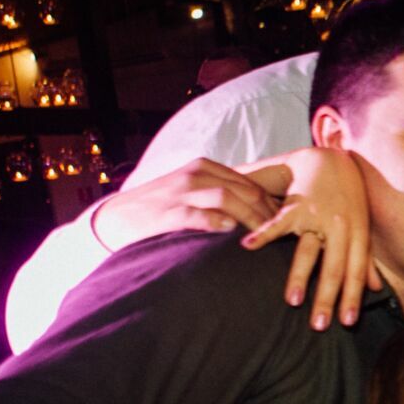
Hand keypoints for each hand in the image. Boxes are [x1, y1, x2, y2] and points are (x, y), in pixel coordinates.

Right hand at [89, 159, 278, 251]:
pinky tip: (228, 230)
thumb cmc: (160, 208)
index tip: (288, 223)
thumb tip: (257, 211)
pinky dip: (214, 220)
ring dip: (250, 216)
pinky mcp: (166, 211)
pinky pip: (195, 213)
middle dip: (268, 212)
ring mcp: (180, 192)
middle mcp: (195, 175)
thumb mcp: (191, 192)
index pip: (251, 183)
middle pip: (245, 189)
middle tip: (285, 234)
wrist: (115, 217)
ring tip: (265, 235)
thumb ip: (219, 195)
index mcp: (205, 168)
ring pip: (226, 197)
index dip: (273, 203)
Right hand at [240, 148, 378, 331]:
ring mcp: (318, 216)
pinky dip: (264, 234)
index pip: (355, 272)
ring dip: (300, 277)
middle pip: (333, 268)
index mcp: (357, 234)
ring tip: (292, 302)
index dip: (352, 297)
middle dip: (326, 298)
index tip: (347, 322)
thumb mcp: (362, 227)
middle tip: (318, 326)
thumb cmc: (349, 199)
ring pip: (309, 251)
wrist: (332, 160)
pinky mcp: (296, 204)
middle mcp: (340, 227)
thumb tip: (378, 289)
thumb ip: (365, 258)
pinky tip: (249, 247)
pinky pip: (279, 222)